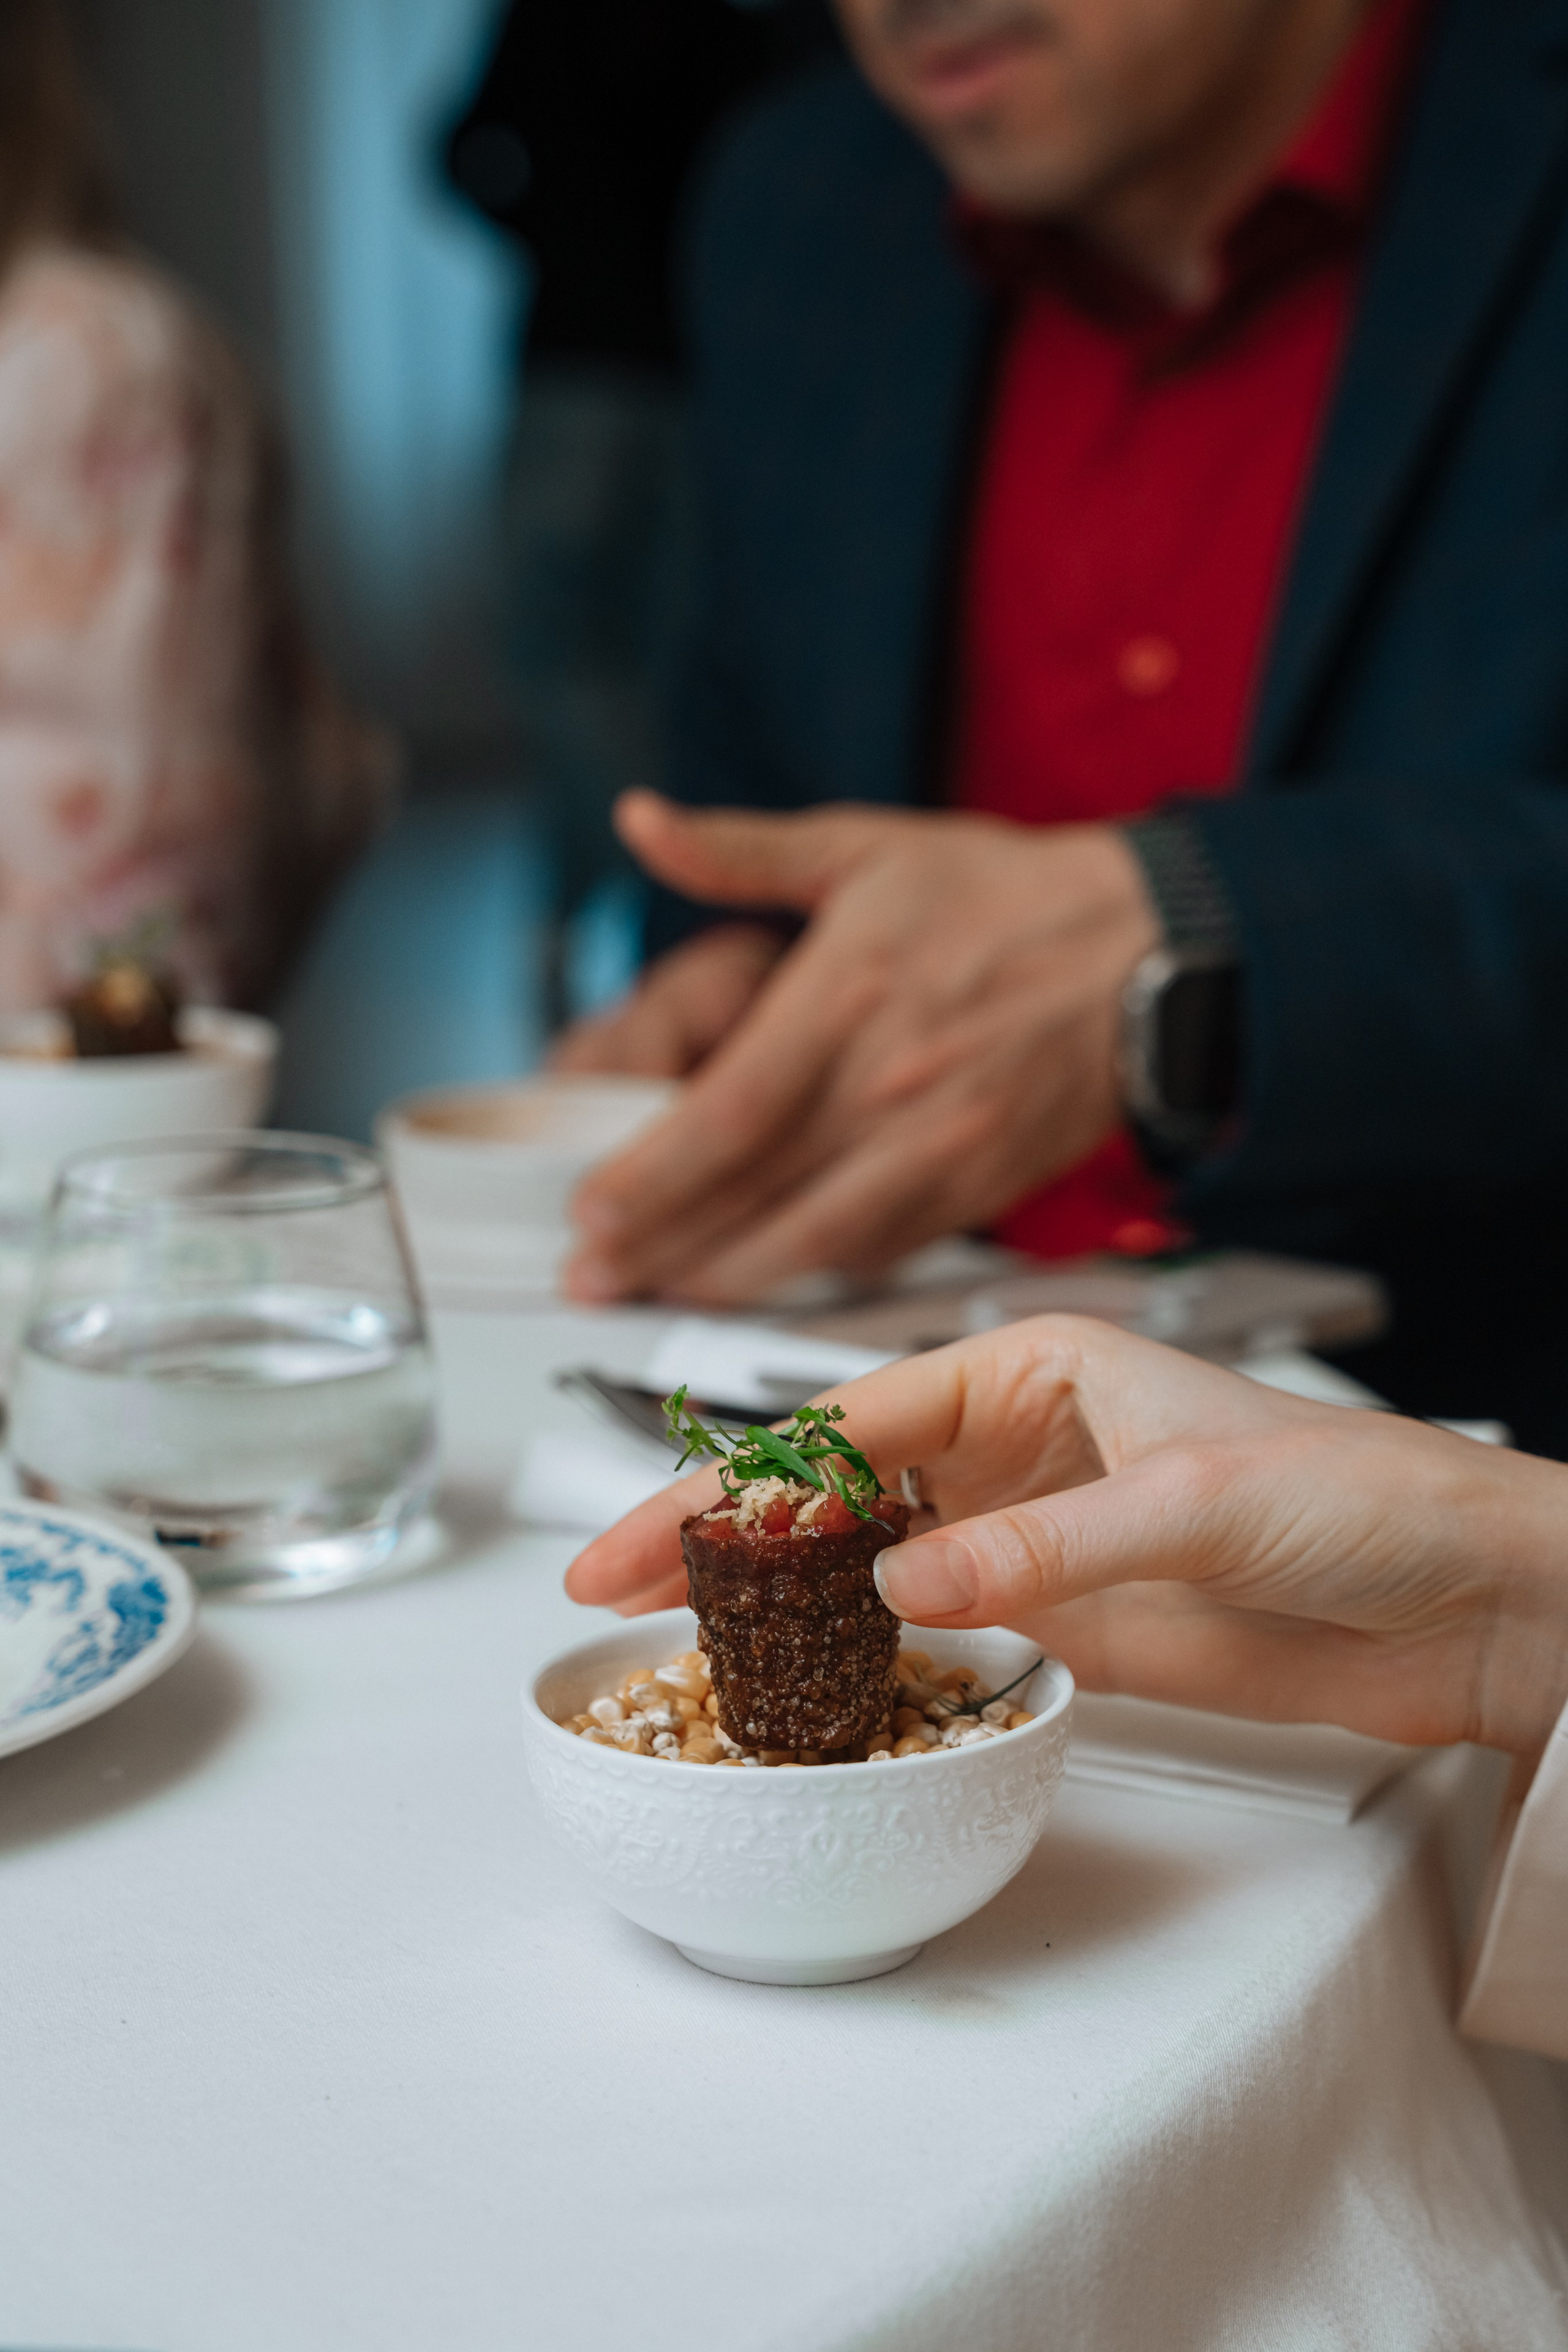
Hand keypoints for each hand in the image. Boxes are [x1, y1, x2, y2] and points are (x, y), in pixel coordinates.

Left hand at [563, 791, 1159, 1303]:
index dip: (649, 1175)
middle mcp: (892, 1081)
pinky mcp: (979, 1185)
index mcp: (850, 993)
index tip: (590, 1208)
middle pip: (753, 1192)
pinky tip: (762, 1279)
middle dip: (658, 1245)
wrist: (1151, 947)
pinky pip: (884, 1248)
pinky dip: (815, 1273)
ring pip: (815, 1241)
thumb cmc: (1005, 896)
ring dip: (727, 1277)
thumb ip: (739, 849)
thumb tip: (641, 820)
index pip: (727, 1112)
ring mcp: (941, 1144)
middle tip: (591, 1275)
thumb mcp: (863, 845)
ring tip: (658, 1290)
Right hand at [565, 1316, 1567, 1758]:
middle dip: (724, 1531)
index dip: (743, 1476)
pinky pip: (933, 1628)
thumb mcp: (1192, 1506)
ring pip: (867, 1559)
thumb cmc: (1360, 1496)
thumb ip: (1040, 1546)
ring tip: (677, 1636)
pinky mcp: (1062, 1616)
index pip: (854, 1417)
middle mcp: (1018, 1444)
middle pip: (836, 1487)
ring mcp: (1031, 1534)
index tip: (656, 1528)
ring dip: (777, 1595)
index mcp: (1037, 1367)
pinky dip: (862, 1653)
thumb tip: (904, 1579)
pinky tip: (799, 1677)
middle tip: (609, 1584)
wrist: (1464, 1600)